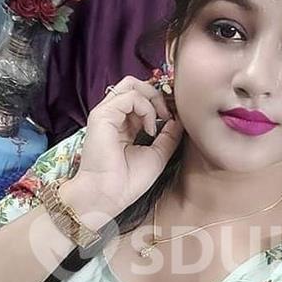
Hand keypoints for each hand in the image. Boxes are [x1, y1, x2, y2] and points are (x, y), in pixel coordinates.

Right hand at [66, 75, 183, 215]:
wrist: (108, 196)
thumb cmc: (128, 181)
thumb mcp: (158, 155)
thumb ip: (168, 136)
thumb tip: (179, 119)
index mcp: (123, 125)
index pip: (140, 99)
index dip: (159, 102)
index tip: (173, 118)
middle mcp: (113, 116)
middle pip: (135, 85)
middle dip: (157, 95)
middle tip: (168, 115)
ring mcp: (106, 114)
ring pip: (132, 84)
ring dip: (153, 100)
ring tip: (160, 122)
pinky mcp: (102, 115)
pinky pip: (129, 96)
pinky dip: (146, 109)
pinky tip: (150, 129)